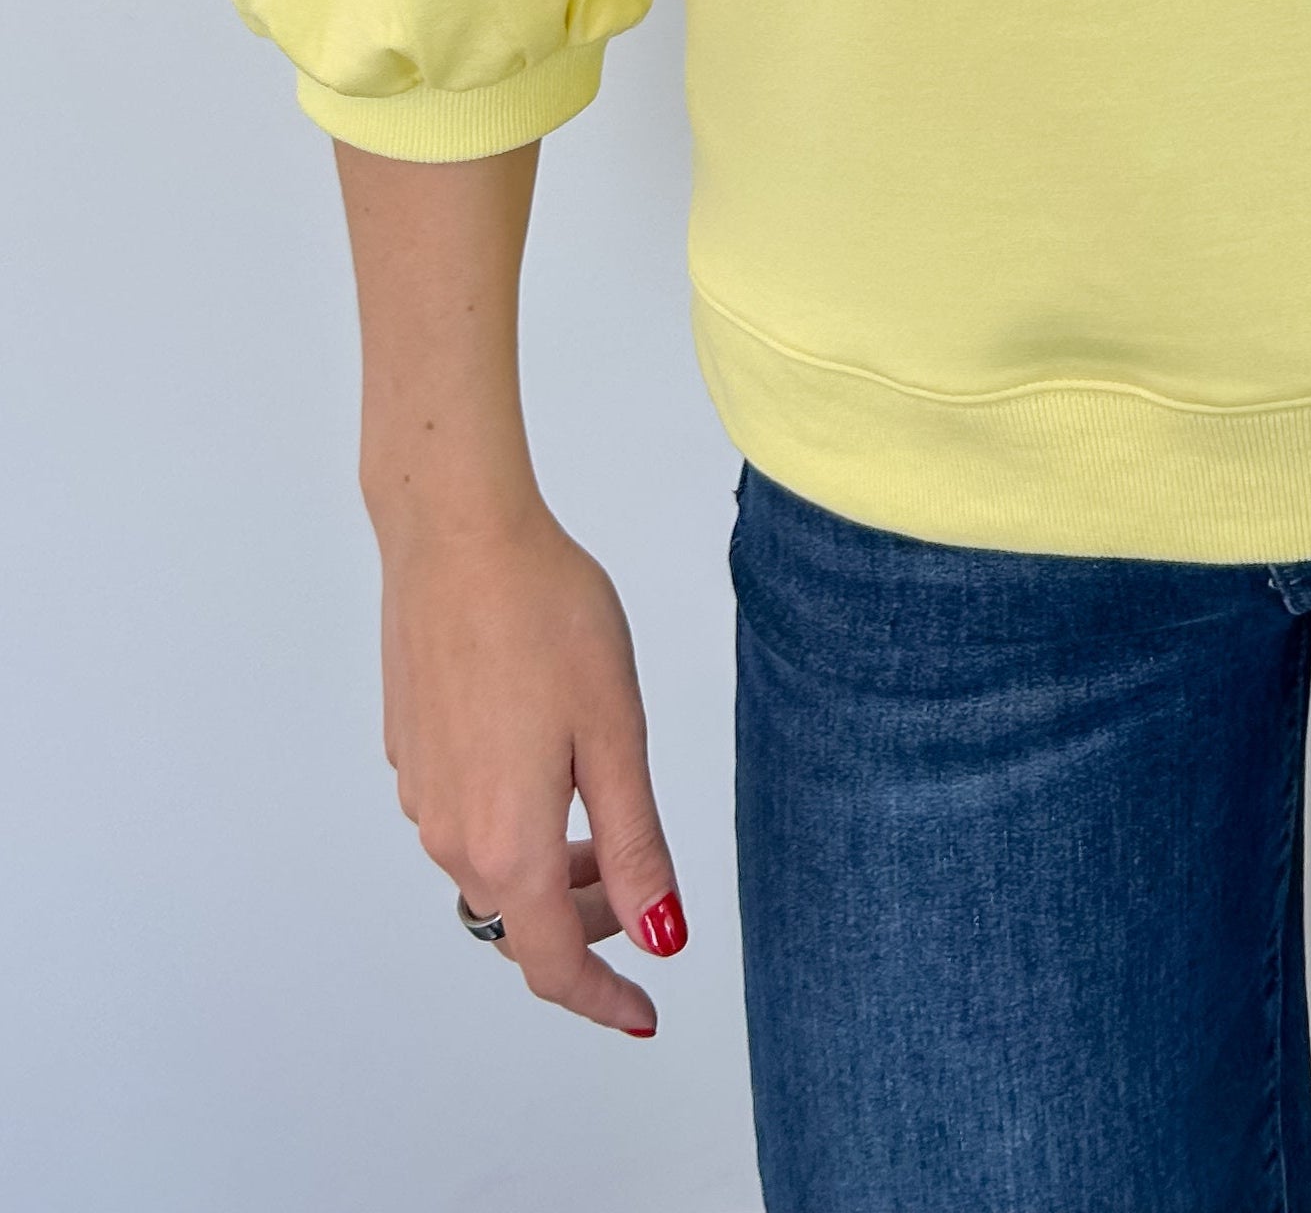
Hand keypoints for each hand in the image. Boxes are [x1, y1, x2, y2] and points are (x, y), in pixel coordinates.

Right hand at [377, 497, 685, 1038]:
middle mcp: (448, 834)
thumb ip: (635, 847)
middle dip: (583, 923)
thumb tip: (662, 937)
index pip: (552, 964)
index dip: (604, 998)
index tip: (645, 1012)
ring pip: (488, 872)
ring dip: (545, 872)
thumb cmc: (546, 619)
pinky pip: (464, 820)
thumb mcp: (617, 736)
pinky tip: (546, 756)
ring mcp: (419, 794)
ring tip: (599, 812)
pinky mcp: (409, 751)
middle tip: (640, 887)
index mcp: (506, 842)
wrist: (456, 536)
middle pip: (517, 923)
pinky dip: (511, 823)